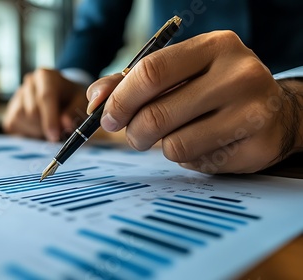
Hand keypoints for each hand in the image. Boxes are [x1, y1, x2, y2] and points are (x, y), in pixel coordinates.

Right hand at [3, 68, 87, 140]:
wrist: (62, 98)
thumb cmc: (72, 100)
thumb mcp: (80, 102)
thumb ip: (74, 112)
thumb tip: (65, 124)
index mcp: (46, 76)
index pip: (45, 96)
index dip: (50, 118)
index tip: (54, 135)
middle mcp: (29, 82)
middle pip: (33, 111)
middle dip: (46, 126)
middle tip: (59, 132)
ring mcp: (17, 96)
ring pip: (22, 119)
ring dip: (37, 130)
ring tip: (49, 125)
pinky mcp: (10, 111)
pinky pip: (13, 125)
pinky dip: (27, 132)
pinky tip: (38, 128)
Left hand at [87, 31, 302, 173]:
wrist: (276, 111)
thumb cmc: (213, 87)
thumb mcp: (179, 72)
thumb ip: (132, 82)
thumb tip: (96, 99)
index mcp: (215, 46)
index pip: (151, 72)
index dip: (120, 99)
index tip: (106, 116)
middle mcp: (239, 75)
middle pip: (156, 115)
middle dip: (133, 132)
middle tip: (134, 135)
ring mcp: (253, 112)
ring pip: (174, 145)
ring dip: (162, 146)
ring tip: (177, 134)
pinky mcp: (258, 147)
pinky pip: (197, 162)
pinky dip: (189, 158)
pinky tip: (205, 143)